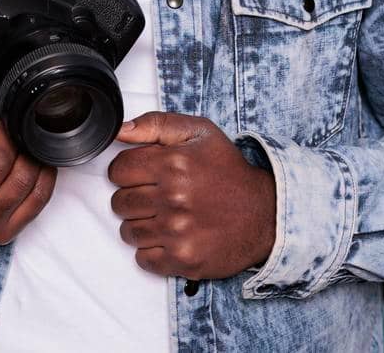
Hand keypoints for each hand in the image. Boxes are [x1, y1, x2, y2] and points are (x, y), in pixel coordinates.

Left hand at [107, 112, 276, 278]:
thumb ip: (155, 124)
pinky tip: (170, 238)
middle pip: (120, 202)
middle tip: (156, 197)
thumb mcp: (199, 132)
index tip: (143, 176)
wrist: (266, 213)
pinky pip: (143, 259)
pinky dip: (152, 251)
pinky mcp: (184, 259)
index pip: (118, 170)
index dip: (128, 172)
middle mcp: (173, 198)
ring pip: (128, 232)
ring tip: (165, 218)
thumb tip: (120, 130)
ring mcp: (177, 232)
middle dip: (133, 198)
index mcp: (173, 164)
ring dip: (141, 225)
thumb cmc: (229, 171)